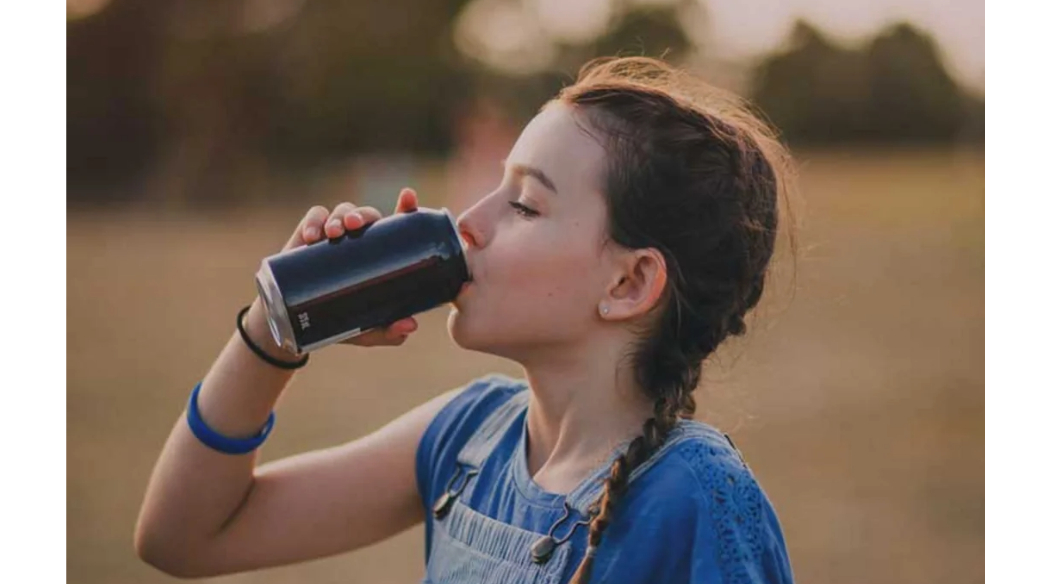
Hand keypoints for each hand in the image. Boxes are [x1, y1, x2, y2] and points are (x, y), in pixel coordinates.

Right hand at [279, 188, 420, 347]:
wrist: (296, 324)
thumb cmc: (340, 320)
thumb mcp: (366, 329)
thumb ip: (388, 330)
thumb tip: (410, 325)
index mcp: (379, 252)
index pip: (396, 225)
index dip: (405, 208)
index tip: (409, 196)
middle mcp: (358, 239)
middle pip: (366, 215)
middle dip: (363, 215)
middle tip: (356, 225)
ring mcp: (332, 235)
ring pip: (341, 211)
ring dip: (339, 216)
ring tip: (335, 232)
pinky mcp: (307, 235)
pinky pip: (313, 218)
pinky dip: (313, 222)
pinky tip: (311, 236)